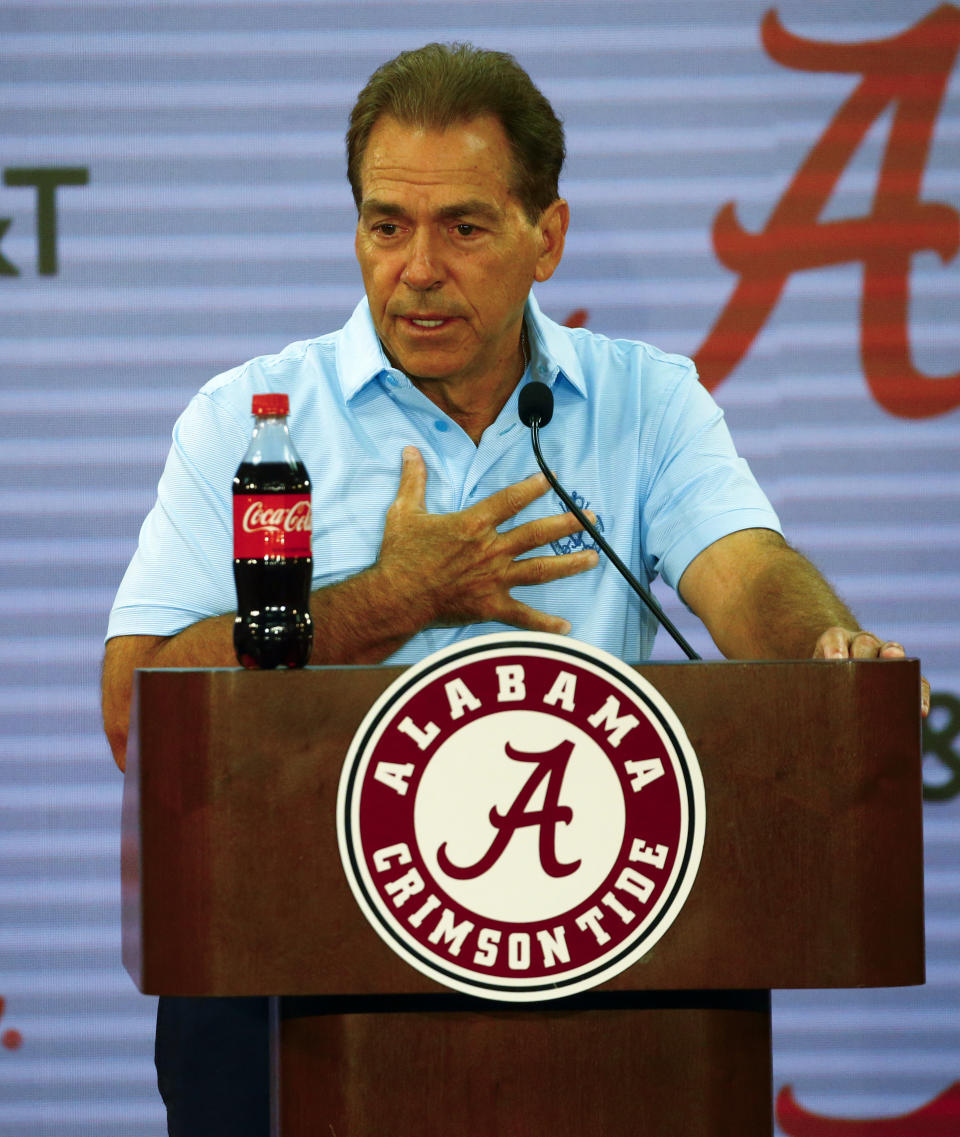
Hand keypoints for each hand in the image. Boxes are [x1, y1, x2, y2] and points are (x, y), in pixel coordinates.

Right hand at [375, 446, 598, 634]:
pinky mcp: (490, 606)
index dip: (533, 487)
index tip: (552, 480)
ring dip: (569, 564)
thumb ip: (414, 480)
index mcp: (473, 525)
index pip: (511, 501)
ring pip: (540, 569)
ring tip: (593, 558)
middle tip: (591, 518)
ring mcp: (494, 579)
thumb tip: (410, 450)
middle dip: (567, 524)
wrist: (395, 597)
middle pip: (537, 534)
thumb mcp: (404, 512)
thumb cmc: (399, 556)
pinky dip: (544, 623)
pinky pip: (522, 616)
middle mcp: (490, 550)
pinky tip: (566, 627)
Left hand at [814, 627, 930, 716]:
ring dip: (894, 658)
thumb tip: (798, 712)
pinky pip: (916, 680)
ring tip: (897, 664)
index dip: (835, 648)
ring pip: (892, 651)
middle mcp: (862, 643)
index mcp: (836, 641)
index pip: (834, 639)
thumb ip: (809, 688)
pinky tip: (918, 709)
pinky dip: (918, 691)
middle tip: (864, 663)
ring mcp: (885, 654)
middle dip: (865, 653)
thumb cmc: (822, 684)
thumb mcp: (813, 681)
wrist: (841, 680)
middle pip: (865, 643)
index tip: (835, 660)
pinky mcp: (905, 674)